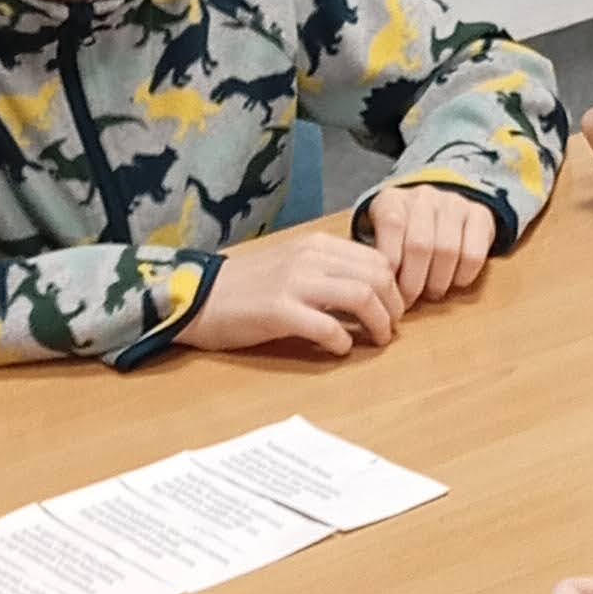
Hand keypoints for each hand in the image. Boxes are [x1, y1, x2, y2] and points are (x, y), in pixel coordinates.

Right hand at [191, 227, 402, 356]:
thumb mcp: (293, 265)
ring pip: (362, 296)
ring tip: (375, 340)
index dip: (394, 287)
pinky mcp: (279, 310)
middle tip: (389, 328)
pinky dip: (342, 342)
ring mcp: (294, 282)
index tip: (393, 309)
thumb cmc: (247, 287)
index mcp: (316, 244)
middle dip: (394, 307)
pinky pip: (329, 327)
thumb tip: (371, 292)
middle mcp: (310, 257)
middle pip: (378, 276)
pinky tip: (338, 349)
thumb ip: (329, 272)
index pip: (377, 259)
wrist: (198, 297)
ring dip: (378, 323)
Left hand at [364, 181, 495, 306]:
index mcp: (393, 199)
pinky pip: (473, 254)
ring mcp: (454, 203)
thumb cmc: (402, 237)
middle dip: (414, 282)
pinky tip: (454, 281)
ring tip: (432, 293)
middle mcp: (424, 195)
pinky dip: (463, 276)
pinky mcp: (480, 214)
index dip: (391, 264)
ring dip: (438, 282)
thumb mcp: (379, 239)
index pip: (392, 226)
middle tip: (410, 301)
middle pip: (420, 244)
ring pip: (448, 250)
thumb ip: (375, 258)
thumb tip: (376, 290)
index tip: (390, 290)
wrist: (437, 214)